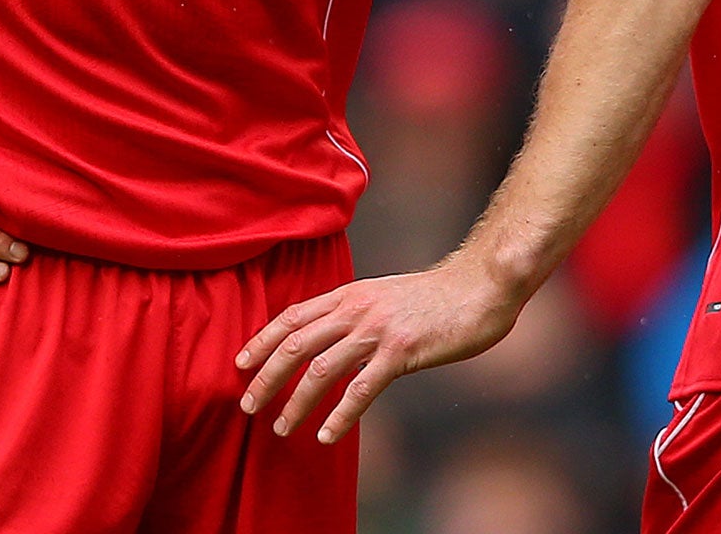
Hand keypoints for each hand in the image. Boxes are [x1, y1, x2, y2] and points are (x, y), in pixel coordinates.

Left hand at [235, 257, 525, 441]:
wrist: (480, 285)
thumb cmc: (437, 296)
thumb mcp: (386, 294)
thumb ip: (356, 311)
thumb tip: (330, 337)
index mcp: (351, 293)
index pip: (292, 316)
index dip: (261, 340)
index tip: (239, 364)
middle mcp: (357, 308)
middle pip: (296, 343)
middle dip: (265, 376)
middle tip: (247, 405)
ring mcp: (378, 330)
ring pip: (320, 370)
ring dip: (294, 402)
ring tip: (280, 427)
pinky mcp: (402, 352)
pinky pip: (360, 389)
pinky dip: (338, 416)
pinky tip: (326, 435)